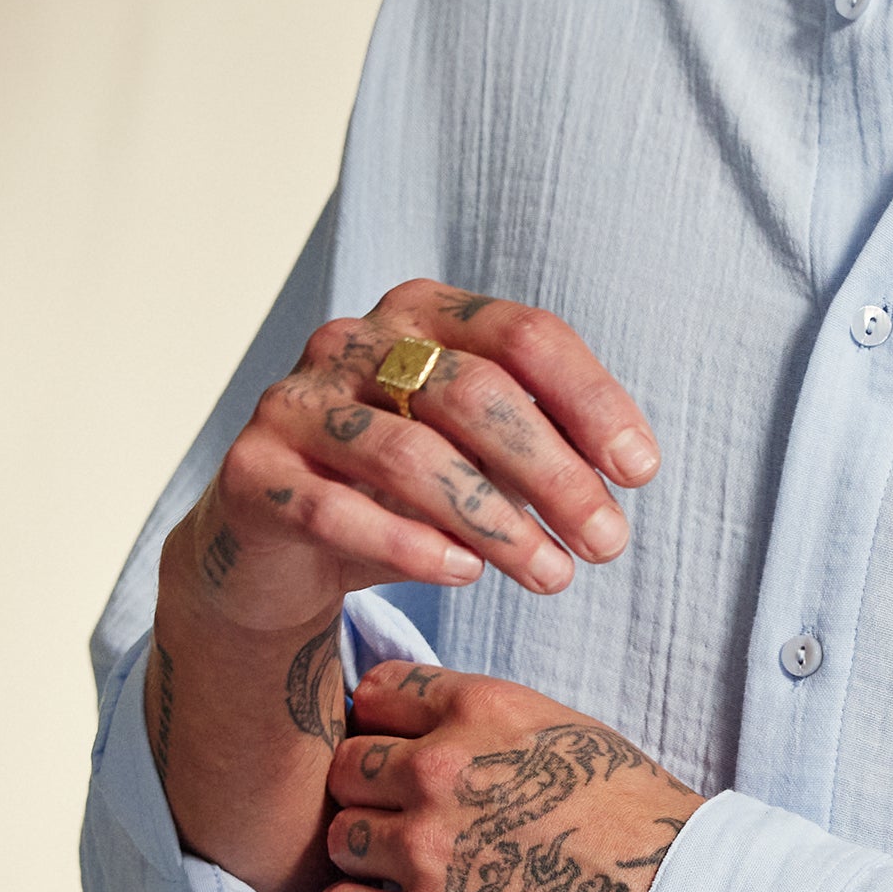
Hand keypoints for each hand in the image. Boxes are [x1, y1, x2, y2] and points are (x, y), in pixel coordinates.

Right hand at [173, 279, 660, 650]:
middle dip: (556, 474)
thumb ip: (539, 449)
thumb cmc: (394, 495)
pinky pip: (337, 509)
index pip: (524, 334)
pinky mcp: (253, 470)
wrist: (271, 549)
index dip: (591, 400)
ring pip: (411, 455)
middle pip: (475, 392)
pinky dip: (412, 546)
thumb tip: (622, 473)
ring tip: (553, 577)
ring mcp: (294, 401)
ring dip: (498, 523)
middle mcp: (351, 340)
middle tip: (609, 544)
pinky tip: (465, 577)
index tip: (640, 472)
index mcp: (419, 314)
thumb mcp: (477, 461)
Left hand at [316, 662, 700, 891]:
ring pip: (338, 838)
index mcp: (484, 711)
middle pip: (345, 767)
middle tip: (401, 821)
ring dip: (363, 858)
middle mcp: (444, 771)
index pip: (378, 692)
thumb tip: (421, 732)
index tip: (397, 753)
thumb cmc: (640, 829)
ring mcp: (428, 851)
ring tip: (408, 875)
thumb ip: (489, 728)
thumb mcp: (570, 738)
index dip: (382, 724)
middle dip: (367, 794)